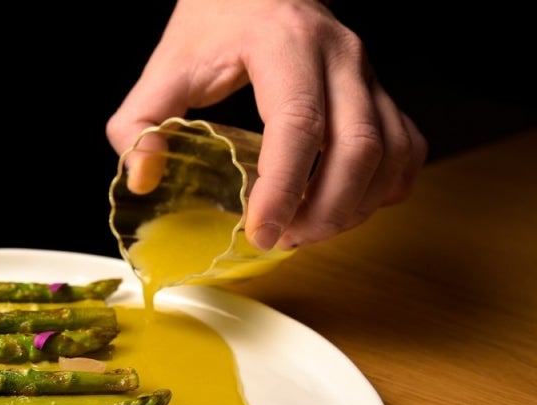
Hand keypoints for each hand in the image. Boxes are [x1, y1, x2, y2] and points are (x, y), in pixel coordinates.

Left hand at [106, 0, 426, 250]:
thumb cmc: (214, 22)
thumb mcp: (166, 66)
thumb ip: (139, 122)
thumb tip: (142, 178)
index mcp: (283, 44)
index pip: (298, 126)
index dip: (282, 189)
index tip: (259, 232)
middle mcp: (339, 54)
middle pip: (358, 147)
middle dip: (327, 209)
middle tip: (286, 241)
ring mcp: (369, 72)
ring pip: (390, 152)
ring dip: (356, 205)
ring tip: (309, 230)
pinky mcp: (381, 90)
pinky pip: (406, 146)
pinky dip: (385, 187)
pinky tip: (346, 206)